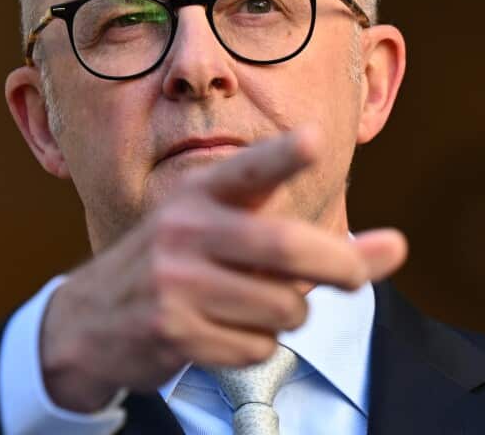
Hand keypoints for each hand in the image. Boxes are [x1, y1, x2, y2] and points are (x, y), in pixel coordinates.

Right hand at [37, 126, 408, 410]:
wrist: (88, 320)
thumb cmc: (182, 267)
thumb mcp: (232, 234)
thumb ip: (313, 238)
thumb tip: (396, 247)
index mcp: (202, 193)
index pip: (249, 169)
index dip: (283, 155)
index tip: (313, 138)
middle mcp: (185, 229)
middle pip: (286, 248)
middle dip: (338, 265)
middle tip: (356, 275)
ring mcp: (174, 280)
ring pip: (281, 306)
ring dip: (287, 317)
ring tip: (253, 308)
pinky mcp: (171, 328)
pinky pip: (256, 346)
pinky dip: (256, 346)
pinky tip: (222, 334)